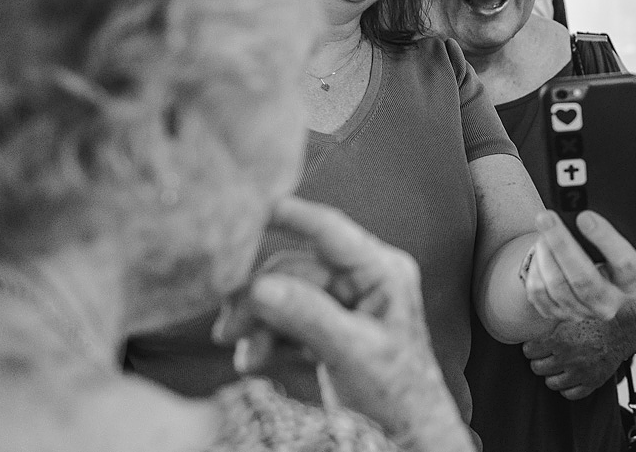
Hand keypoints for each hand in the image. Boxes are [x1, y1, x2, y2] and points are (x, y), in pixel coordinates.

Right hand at [213, 197, 471, 451]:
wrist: (406, 433)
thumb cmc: (399, 392)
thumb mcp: (353, 351)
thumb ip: (308, 316)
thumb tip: (260, 287)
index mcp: (382, 271)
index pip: (330, 230)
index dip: (289, 214)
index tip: (248, 207)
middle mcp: (362, 279)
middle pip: (296, 268)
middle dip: (260, 295)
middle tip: (228, 325)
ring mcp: (344, 302)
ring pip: (284, 295)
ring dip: (258, 321)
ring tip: (242, 352)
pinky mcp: (328, 326)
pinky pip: (286, 319)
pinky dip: (267, 337)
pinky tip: (254, 359)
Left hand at [521, 211, 635, 322]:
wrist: (593, 277)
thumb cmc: (614, 254)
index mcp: (632, 285)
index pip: (626, 265)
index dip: (606, 240)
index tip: (585, 216)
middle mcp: (609, 304)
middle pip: (584, 279)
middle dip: (562, 244)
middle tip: (547, 217)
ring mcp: (581, 312)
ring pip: (558, 285)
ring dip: (546, 253)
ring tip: (543, 228)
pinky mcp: (557, 314)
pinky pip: (540, 293)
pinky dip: (536, 268)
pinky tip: (540, 250)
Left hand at [522, 316, 635, 399]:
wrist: (623, 329)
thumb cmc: (596, 318)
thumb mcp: (571, 314)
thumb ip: (551, 321)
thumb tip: (527, 323)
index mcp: (560, 339)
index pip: (529, 351)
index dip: (531, 347)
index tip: (535, 344)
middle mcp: (568, 358)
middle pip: (537, 368)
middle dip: (539, 360)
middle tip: (545, 354)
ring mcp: (580, 373)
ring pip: (551, 383)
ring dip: (551, 374)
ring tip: (557, 365)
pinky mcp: (592, 383)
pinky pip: (569, 394)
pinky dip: (566, 387)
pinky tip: (569, 375)